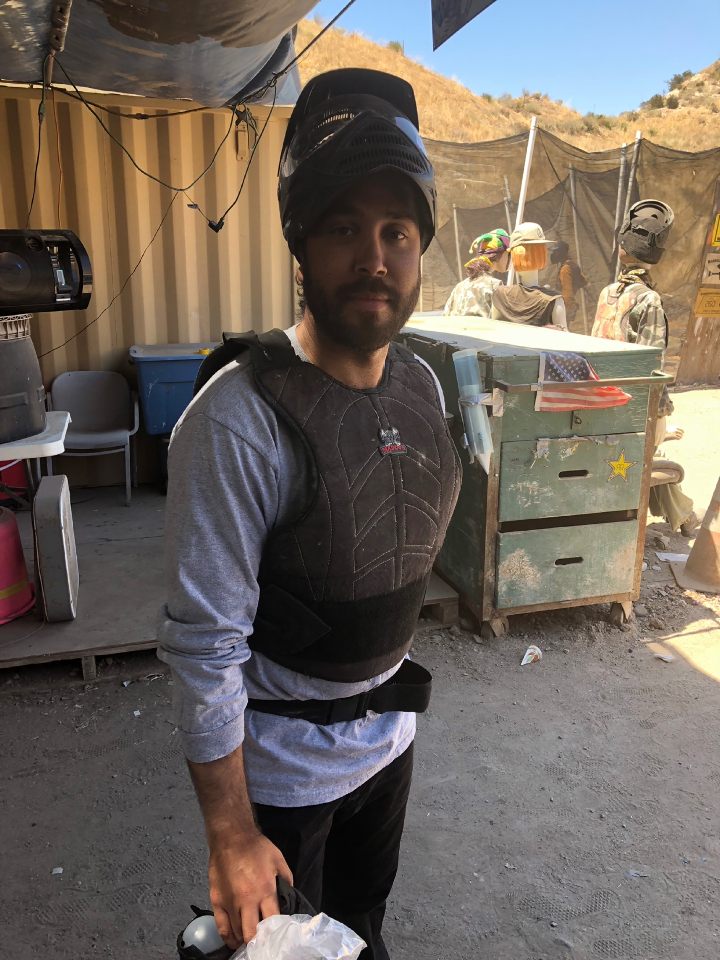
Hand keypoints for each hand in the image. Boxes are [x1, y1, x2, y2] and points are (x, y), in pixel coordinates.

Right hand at [208, 832, 293, 948]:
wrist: (231, 837)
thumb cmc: (256, 847)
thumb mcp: (278, 860)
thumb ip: (286, 880)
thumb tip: (289, 897)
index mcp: (265, 890)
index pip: (272, 921)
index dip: (276, 933)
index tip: (278, 937)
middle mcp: (247, 900)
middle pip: (252, 933)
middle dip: (259, 942)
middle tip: (263, 943)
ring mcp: (229, 903)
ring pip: (237, 933)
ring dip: (245, 940)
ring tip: (251, 943)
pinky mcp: (216, 901)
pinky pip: (221, 927)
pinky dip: (228, 937)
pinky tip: (234, 941)